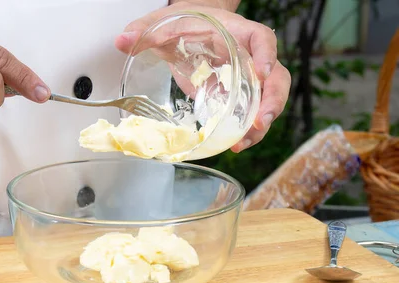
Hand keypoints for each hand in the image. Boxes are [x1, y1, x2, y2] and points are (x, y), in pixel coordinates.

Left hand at [115, 2, 290, 151]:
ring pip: (268, 99)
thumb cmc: (186, 22)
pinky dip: (247, 130)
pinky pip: (250, 113)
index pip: (261, 38)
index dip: (267, 54)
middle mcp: (248, 56)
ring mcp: (246, 77)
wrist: (192, 27)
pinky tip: (235, 144)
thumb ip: (144, 30)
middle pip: (277, 77)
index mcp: (236, 32)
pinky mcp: (237, 94)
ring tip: (244, 142)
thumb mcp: (165, 22)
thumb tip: (121, 40)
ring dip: (261, 123)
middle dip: (273, 100)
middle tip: (260, 122)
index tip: (263, 71)